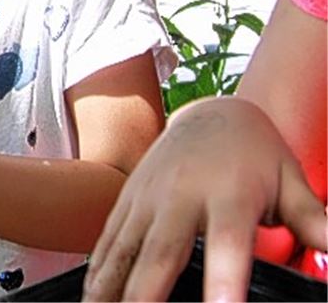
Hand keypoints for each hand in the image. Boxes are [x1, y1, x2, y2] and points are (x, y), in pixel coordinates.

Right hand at [83, 98, 326, 301]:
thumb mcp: (293, 185)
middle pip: (160, 253)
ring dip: (110, 288)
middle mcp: (181, 196)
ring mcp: (148, 198)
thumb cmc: (257, 156)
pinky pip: (108, 240)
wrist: (212, 113)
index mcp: (229, 195)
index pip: (227, 244)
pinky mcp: (128, 201)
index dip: (224, 281)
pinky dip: (97, 271)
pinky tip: (92, 298)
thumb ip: (316, 225)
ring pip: (124, 249)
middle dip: (145, 295)